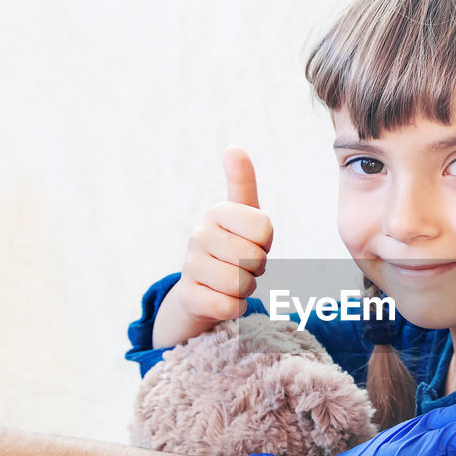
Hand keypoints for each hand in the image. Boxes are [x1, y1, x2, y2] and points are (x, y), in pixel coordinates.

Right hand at [154, 146, 273, 346]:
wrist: (201, 288)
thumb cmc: (233, 247)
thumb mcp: (243, 215)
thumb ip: (242, 182)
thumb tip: (233, 148)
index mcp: (217, 212)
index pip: (264, 228)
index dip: (266, 242)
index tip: (252, 242)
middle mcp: (199, 234)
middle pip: (255, 258)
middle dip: (257, 268)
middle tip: (243, 266)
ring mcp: (190, 266)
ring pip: (242, 283)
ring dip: (246, 289)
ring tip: (232, 281)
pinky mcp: (189, 296)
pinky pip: (229, 306)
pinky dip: (235, 308)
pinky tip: (223, 300)